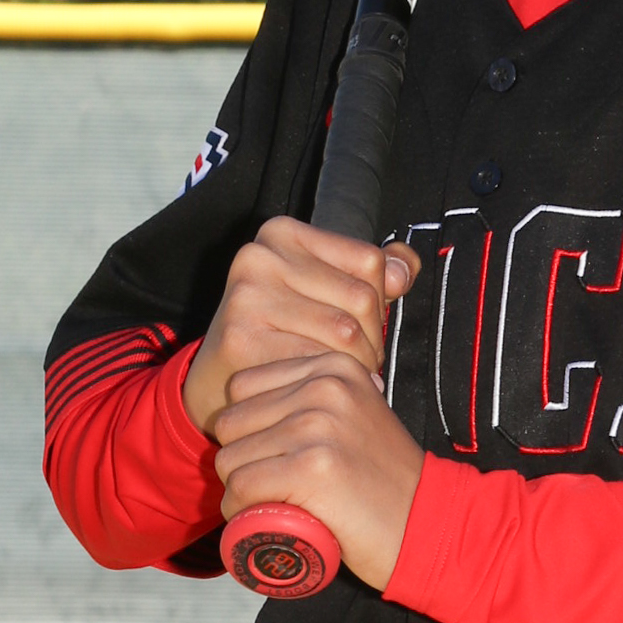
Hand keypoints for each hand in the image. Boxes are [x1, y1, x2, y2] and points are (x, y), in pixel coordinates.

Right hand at [183, 220, 419, 436]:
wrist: (218, 382)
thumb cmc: (281, 332)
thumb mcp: (326, 291)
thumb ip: (372, 274)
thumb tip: (404, 269)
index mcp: (283, 233)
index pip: (370, 263)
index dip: (380, 303)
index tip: (361, 325)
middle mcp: (260, 256)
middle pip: (362, 300)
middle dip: (372, 340)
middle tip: (358, 361)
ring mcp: (246, 296)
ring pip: (346, 335)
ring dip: (357, 366)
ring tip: (341, 375)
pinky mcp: (240, 338)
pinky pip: (316, 362)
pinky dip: (328, 382)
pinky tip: (320, 390)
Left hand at [211, 349, 427, 590]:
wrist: (426, 522)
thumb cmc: (384, 479)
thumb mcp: (354, 414)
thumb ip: (315, 396)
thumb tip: (251, 400)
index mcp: (334, 367)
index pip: (242, 385)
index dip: (246, 427)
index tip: (272, 454)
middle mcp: (326, 387)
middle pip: (231, 422)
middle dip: (240, 459)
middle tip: (271, 485)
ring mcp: (319, 426)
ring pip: (230, 457)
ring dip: (240, 489)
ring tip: (272, 503)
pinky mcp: (312, 468)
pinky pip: (241, 487)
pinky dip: (241, 511)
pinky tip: (264, 518)